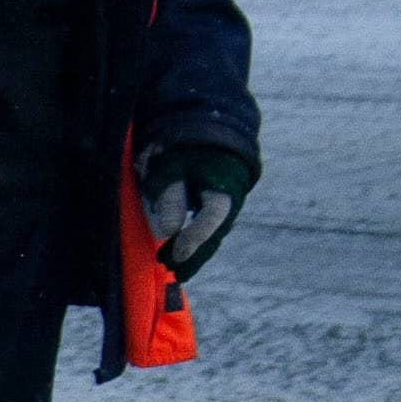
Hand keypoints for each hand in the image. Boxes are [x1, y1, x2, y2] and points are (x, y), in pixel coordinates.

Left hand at [140, 142, 256, 279]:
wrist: (206, 127)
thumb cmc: (185, 145)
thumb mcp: (172, 167)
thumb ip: (171, 197)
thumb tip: (168, 232)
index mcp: (223, 182)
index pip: (212, 216)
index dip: (193, 238)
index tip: (174, 256)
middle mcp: (232, 194)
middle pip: (216, 232)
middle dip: (194, 255)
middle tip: (172, 273)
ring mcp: (229, 200)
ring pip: (215, 232)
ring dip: (195, 252)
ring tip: (172, 268)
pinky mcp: (220, 202)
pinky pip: (211, 227)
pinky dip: (197, 241)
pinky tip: (180, 252)